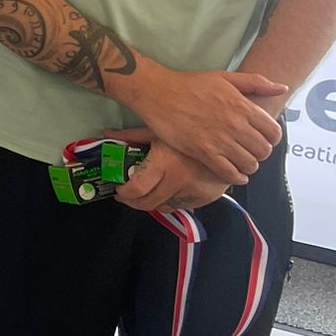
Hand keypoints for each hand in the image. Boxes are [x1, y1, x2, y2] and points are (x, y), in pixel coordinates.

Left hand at [108, 130, 229, 212]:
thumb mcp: (159, 129)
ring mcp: (194, 191)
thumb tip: (106, 133)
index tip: (118, 191)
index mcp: (164, 163)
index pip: (137, 189)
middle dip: (133, 203)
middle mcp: (179, 180)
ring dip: (152, 203)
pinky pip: (182, 206)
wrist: (230, 136)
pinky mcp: (207, 197)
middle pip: (148, 203)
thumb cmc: (190, 128)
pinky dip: (171, 202)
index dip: (124, 194)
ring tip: (145, 194)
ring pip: (165, 207)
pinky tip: (166, 192)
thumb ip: (132, 136)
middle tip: (127, 197)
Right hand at [116, 62, 285, 183]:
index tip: (263, 139)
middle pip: (263, 150)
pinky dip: (236, 177)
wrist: (157, 92)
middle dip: (260, 153)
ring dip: (249, 166)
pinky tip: (235, 174)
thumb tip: (282, 89)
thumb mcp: (224, 77)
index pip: (274, 132)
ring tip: (242, 162)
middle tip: (251, 151)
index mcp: (242, 106)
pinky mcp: (202, 151)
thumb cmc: (189, 84)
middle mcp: (234, 124)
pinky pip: (229, 172)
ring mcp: (219, 139)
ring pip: (249, 164)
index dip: (272, 138)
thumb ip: (256, 82)